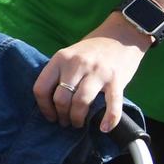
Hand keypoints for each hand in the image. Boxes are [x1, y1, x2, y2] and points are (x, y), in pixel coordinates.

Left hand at [33, 20, 147, 129]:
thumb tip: (50, 101)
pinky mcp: (116, 80)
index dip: (43, 107)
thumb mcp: (69, 55)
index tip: (50, 115)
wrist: (122, 35)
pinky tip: (104, 128)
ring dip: (77, 118)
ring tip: (77, 123)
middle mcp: (77, 65)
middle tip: (65, 122)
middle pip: (61, 99)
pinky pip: (112, 104)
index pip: (41, 87)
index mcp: (60, 59)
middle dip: (61, 115)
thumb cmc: (92, 49)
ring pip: (80, 103)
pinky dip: (109, 119)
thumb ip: (60, 72)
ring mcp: (97, 72)